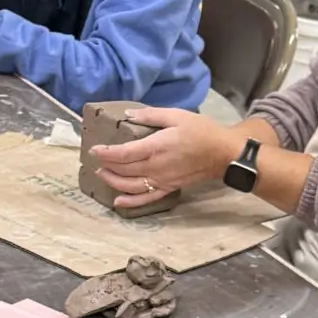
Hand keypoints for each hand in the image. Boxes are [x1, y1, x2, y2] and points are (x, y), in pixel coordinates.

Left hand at [93, 108, 238, 208]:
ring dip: (113, 181)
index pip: (124, 153)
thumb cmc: (202, 131)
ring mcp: (162, 180)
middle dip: (107, 165)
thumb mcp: (177, 115)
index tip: (94, 149)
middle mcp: (156, 166)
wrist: (223, 153)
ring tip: (101, 174)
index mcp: (157, 146)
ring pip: (131, 185)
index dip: (106, 153)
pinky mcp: (168, 188)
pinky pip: (146, 198)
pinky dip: (130, 202)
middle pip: (124, 169)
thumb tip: (128, 115)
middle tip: (96, 159)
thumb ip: (151, 115)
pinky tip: (118, 202)